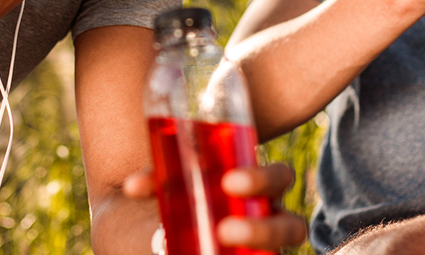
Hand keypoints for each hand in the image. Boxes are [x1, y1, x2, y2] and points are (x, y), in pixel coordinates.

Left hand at [123, 163, 307, 252]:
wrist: (167, 231)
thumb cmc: (181, 195)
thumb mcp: (171, 184)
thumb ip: (156, 180)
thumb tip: (133, 187)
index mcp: (259, 189)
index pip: (280, 179)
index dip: (263, 180)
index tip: (228, 182)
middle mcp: (271, 221)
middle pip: (291, 226)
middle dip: (263, 229)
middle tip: (224, 229)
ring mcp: (265, 250)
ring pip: (284, 251)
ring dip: (260, 246)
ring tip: (224, 240)